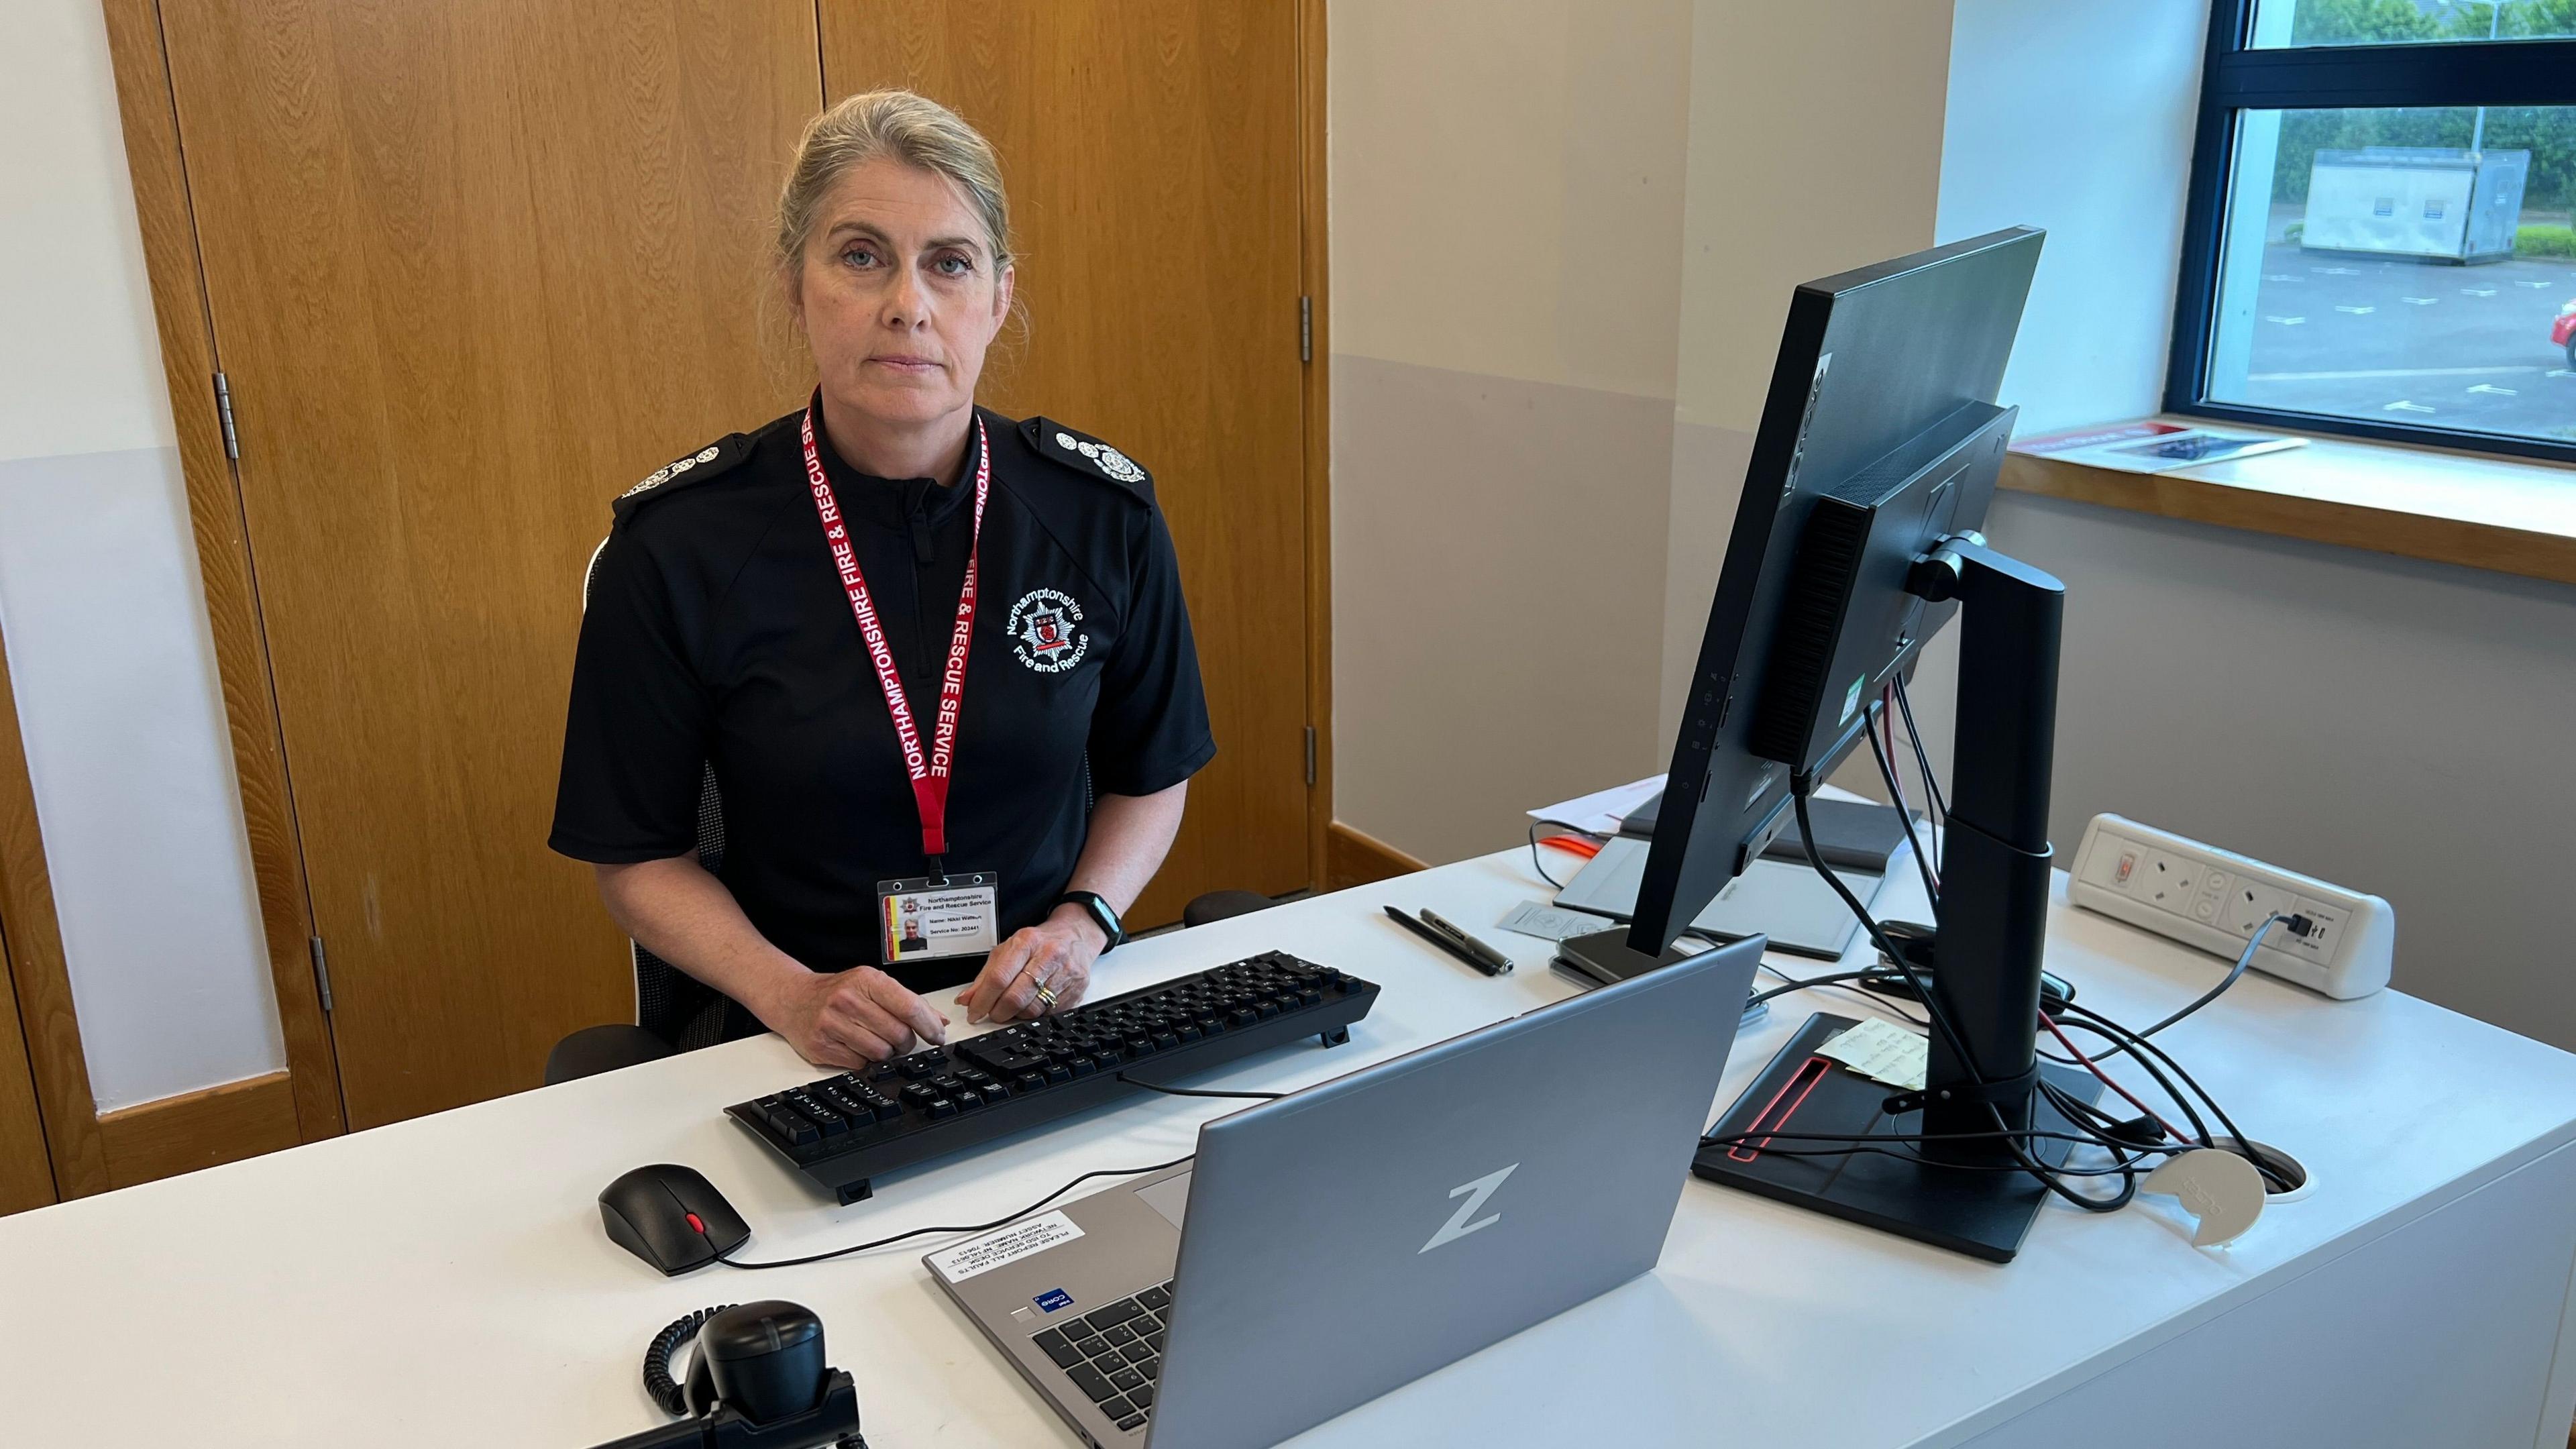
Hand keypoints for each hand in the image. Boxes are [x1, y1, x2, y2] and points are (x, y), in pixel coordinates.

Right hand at [759, 964, 948, 1067]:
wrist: (794, 998)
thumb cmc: (838, 991)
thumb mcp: (872, 985)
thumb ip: (908, 1002)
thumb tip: (939, 1022)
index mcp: (866, 980)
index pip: (910, 1007)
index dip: (930, 1026)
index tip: (938, 1036)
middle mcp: (848, 999)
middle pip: (898, 1034)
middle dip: (906, 1042)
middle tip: (901, 1040)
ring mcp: (832, 1023)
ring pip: (880, 1053)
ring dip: (885, 1053)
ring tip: (877, 1041)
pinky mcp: (821, 1045)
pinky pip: (859, 1064)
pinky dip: (864, 1060)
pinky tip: (857, 1047)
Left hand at [958, 905, 1104, 1023]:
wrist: (1075, 935)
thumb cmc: (1039, 943)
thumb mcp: (1009, 950)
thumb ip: (986, 975)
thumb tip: (967, 999)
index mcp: (1027, 942)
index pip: (999, 977)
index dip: (982, 1000)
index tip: (974, 1012)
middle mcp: (1048, 956)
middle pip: (1015, 997)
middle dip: (998, 1012)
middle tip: (993, 1013)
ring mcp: (1065, 974)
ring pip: (1032, 1009)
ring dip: (1016, 1015)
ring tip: (1013, 1007)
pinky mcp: (1076, 990)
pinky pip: (1048, 1014)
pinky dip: (1035, 1015)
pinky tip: (1032, 1004)